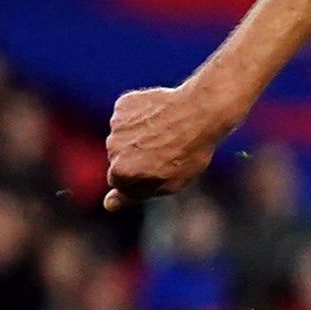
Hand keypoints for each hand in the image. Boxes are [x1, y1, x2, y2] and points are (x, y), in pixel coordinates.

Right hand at [104, 84, 230, 207]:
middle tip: (167, 149)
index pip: (118, 182)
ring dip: (140, 136)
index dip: (141, 177)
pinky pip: (128, 116)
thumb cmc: (190, 152)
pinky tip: (162, 115)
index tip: (159, 168)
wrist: (201, 111)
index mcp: (121, 172)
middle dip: (137, 157)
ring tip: (168, 132)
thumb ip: (135, 195)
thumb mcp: (169, 183)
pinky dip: (141, 116)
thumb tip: (108, 204)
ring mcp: (116, 125)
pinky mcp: (123, 105)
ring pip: (123, 137)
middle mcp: (112, 148)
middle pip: (119, 158)